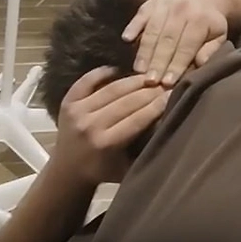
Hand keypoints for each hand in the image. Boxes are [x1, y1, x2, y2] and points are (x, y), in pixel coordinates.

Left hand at [51, 67, 168, 186]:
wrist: (67, 171)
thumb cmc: (104, 171)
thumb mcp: (129, 167)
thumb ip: (147, 148)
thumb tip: (170, 121)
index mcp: (106, 144)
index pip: (138, 118)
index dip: (158, 105)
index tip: (173, 94)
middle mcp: (90, 126)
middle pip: (127, 101)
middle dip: (150, 91)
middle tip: (165, 83)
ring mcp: (77, 112)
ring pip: (111, 89)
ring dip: (133, 80)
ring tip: (149, 76)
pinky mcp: (67, 102)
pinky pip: (87, 80)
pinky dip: (103, 72)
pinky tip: (119, 70)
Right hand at [122, 0, 229, 85]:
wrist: (206, 1)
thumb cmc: (210, 27)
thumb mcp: (218, 38)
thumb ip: (210, 51)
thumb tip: (200, 63)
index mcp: (201, 20)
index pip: (186, 47)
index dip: (176, 65)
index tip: (167, 83)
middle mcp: (182, 9)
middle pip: (167, 40)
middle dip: (158, 62)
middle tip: (150, 81)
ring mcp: (166, 3)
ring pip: (153, 30)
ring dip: (144, 51)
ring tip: (139, 70)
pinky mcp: (152, 2)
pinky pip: (140, 15)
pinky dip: (133, 26)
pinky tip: (126, 39)